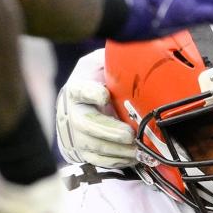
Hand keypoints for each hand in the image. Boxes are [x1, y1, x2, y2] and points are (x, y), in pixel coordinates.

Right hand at [55, 51, 136, 167]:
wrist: (78, 109)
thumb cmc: (96, 84)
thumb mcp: (100, 65)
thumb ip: (113, 60)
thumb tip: (139, 52)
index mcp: (77, 88)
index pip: (80, 89)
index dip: (91, 92)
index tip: (104, 94)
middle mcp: (72, 113)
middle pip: (86, 125)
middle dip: (109, 131)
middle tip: (129, 134)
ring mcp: (77, 135)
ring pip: (95, 146)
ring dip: (119, 150)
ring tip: (139, 149)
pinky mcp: (84, 152)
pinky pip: (101, 161)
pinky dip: (119, 160)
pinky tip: (135, 156)